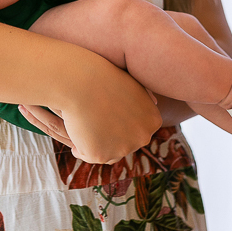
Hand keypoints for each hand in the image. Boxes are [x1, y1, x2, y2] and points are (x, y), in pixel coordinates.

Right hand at [20, 86, 159, 164]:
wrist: (80, 79)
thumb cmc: (103, 75)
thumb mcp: (131, 83)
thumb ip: (145, 97)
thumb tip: (155, 103)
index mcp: (153, 121)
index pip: (136, 131)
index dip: (118, 119)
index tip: (107, 106)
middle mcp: (142, 137)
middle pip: (123, 144)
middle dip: (108, 133)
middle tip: (94, 112)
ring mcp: (123, 148)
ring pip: (105, 152)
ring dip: (94, 140)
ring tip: (85, 118)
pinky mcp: (100, 155)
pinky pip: (86, 154)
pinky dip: (79, 145)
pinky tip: (76, 126)